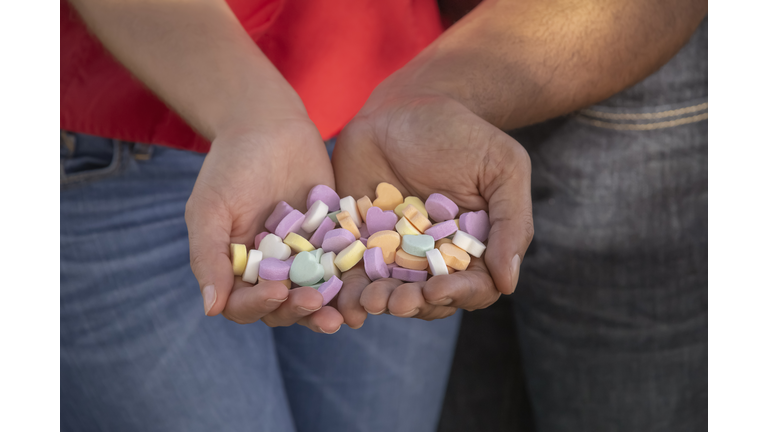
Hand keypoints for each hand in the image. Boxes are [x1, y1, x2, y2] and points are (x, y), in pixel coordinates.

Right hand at [186, 121, 343, 333]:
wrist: (269, 125)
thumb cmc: (230, 165)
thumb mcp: (211, 208)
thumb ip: (209, 257)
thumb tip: (210, 309)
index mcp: (237, 269)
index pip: (244, 304)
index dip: (259, 305)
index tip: (277, 292)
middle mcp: (271, 270)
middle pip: (284, 307)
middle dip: (299, 310)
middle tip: (316, 303)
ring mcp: (304, 257)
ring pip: (316, 294)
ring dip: (329, 307)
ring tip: (345, 314)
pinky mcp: (333, 241)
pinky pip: (343, 266)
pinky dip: (353, 279)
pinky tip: (368, 283)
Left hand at [332, 91, 533, 325]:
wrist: (405, 105)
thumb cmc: (462, 133)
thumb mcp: (502, 168)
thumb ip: (510, 223)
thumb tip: (508, 283)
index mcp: (472, 248)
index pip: (472, 287)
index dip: (457, 294)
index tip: (438, 290)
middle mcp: (434, 258)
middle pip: (426, 298)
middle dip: (412, 304)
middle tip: (394, 302)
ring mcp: (394, 251)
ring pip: (387, 290)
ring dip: (378, 301)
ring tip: (367, 302)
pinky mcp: (358, 239)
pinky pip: (351, 269)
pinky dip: (344, 286)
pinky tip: (338, 293)